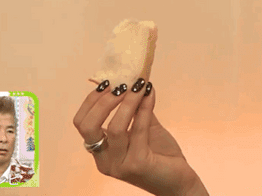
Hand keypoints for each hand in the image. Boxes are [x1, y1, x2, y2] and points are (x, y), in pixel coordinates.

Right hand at [73, 80, 208, 195]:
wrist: (179, 181)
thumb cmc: (160, 155)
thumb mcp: (144, 128)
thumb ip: (136, 109)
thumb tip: (134, 80)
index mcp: (101, 151)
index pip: (82, 123)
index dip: (92, 100)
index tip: (109, 81)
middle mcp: (104, 160)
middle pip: (88, 126)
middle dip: (103, 101)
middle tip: (122, 85)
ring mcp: (119, 164)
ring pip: (115, 127)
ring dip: (128, 102)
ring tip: (140, 86)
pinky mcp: (137, 164)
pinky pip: (138, 130)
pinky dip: (144, 109)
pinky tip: (150, 95)